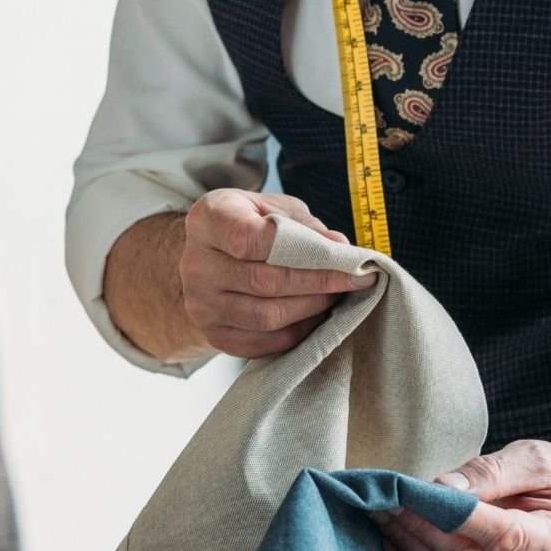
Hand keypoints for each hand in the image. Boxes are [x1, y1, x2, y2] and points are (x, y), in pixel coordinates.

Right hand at [178, 188, 371, 357]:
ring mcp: (201, 303)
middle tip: (355, 280)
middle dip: (319, 283)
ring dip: (311, 309)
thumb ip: (304, 225)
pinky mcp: (213, 333)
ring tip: (335, 297)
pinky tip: (313, 317)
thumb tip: (340, 248)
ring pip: (265, 316)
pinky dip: (297, 332)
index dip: (303, 250)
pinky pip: (263, 342)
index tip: (346, 256)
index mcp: (208, 220)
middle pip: (264, 281)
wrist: (209, 257)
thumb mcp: (271, 208)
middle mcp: (195, 263)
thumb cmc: (246, 225)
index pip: (251, 239)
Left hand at [374, 439, 550, 550]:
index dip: (453, 516)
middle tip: (384, 495)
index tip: (412, 492)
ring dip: (405, 544)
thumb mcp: (533, 460)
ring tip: (378, 511)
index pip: (501, 535)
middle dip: (416, 524)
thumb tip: (444, 488)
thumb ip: (490, 472)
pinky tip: (387, 543)